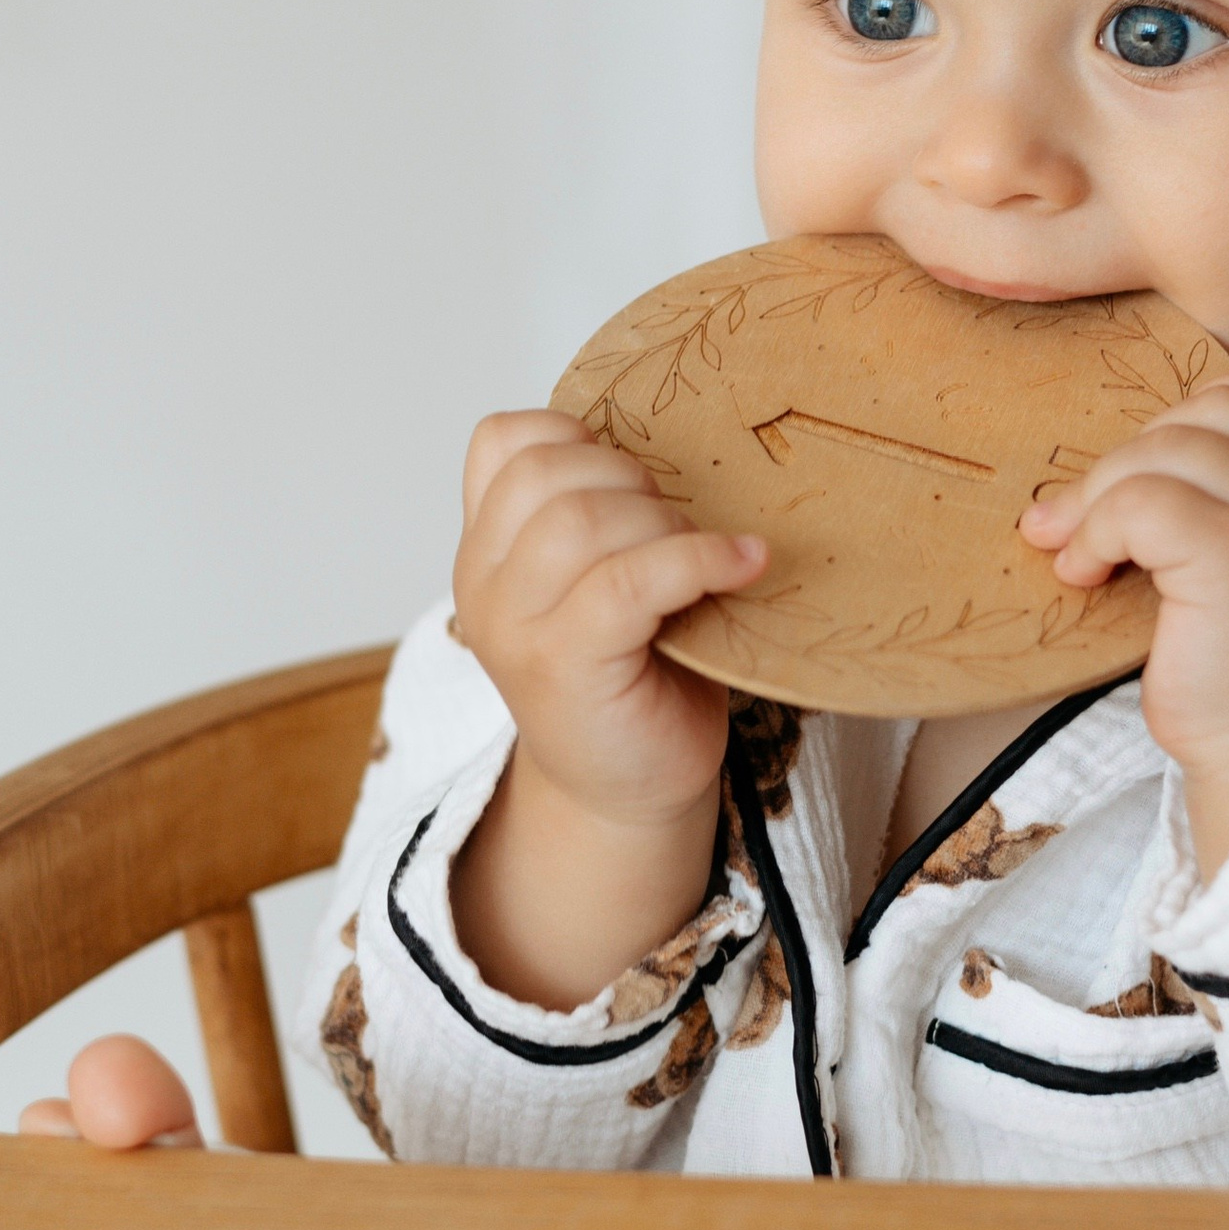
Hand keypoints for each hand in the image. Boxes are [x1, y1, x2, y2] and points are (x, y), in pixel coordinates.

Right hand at [448, 410, 765, 1007]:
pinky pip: (629, 580)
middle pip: (546, 474)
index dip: (575, 436)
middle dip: (631, 481)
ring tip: (704, 560)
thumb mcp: (599, 579)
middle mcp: (484, 586)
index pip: (501, 442)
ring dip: (663, 524)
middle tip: (679, 528)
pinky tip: (744, 565)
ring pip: (580, 521)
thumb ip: (600, 513)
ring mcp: (516, 629)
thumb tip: (681, 437)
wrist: (628, 793)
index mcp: (486, 553)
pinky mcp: (565, 666)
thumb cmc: (634, 678)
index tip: (631, 482)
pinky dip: (698, 560)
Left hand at [1019, 370, 1228, 876]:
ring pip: (1162, 450)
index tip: (1143, 488)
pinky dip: (1094, 531)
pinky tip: (1085, 574)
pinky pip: (1140, 500)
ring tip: (1077, 554)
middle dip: (1125, 462)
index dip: (1185, 423)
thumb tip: (1117, 462)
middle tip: (1075, 523)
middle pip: (1201, 414)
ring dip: (1098, 499)